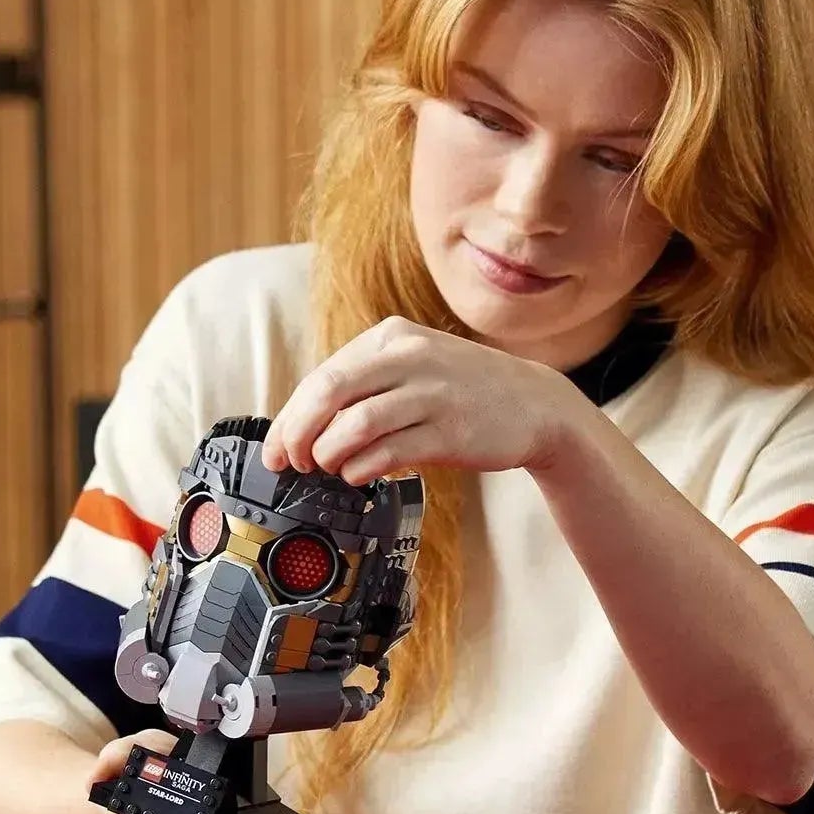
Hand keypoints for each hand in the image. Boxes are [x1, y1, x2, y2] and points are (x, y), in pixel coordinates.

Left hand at [259, 316, 581, 483]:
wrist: (537, 406)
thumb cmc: (465, 392)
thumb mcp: (416, 366)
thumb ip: (366, 384)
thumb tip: (305, 424)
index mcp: (393, 337)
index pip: (322, 376)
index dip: (290, 417)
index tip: (277, 450)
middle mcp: (410, 358)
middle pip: (329, 394)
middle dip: (298, 435)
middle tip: (292, 464)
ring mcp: (432, 394)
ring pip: (356, 424)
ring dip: (329, 454)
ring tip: (328, 469)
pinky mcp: (450, 431)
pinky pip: (389, 452)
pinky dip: (362, 468)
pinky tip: (359, 475)